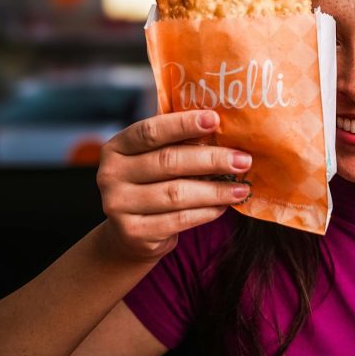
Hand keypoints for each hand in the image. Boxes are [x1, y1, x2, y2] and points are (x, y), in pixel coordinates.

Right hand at [96, 110, 251, 262]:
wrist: (128, 235)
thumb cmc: (151, 185)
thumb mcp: (154, 159)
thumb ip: (177, 143)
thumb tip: (223, 126)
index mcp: (117, 147)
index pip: (150, 131)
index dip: (182, 124)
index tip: (215, 119)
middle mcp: (110, 174)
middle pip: (168, 162)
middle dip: (211, 159)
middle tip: (244, 160)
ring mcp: (118, 205)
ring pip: (177, 194)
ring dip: (215, 190)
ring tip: (241, 187)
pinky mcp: (133, 232)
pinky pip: (179, 220)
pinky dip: (206, 212)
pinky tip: (224, 206)